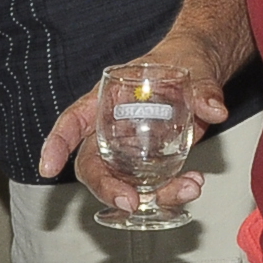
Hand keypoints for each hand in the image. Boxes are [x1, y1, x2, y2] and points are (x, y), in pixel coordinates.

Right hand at [38, 34, 229, 200]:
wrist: (202, 69)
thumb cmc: (184, 60)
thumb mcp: (194, 69)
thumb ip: (203, 90)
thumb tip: (214, 110)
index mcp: (108, 98)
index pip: (73, 120)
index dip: (57, 144)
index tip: (48, 168)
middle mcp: (112, 128)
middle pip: (93, 163)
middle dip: (106, 187)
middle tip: (130, 202)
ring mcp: (130, 148)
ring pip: (123, 182)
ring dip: (151, 195)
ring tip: (187, 189)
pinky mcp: (152, 161)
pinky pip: (152, 184)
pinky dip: (171, 191)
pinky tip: (193, 184)